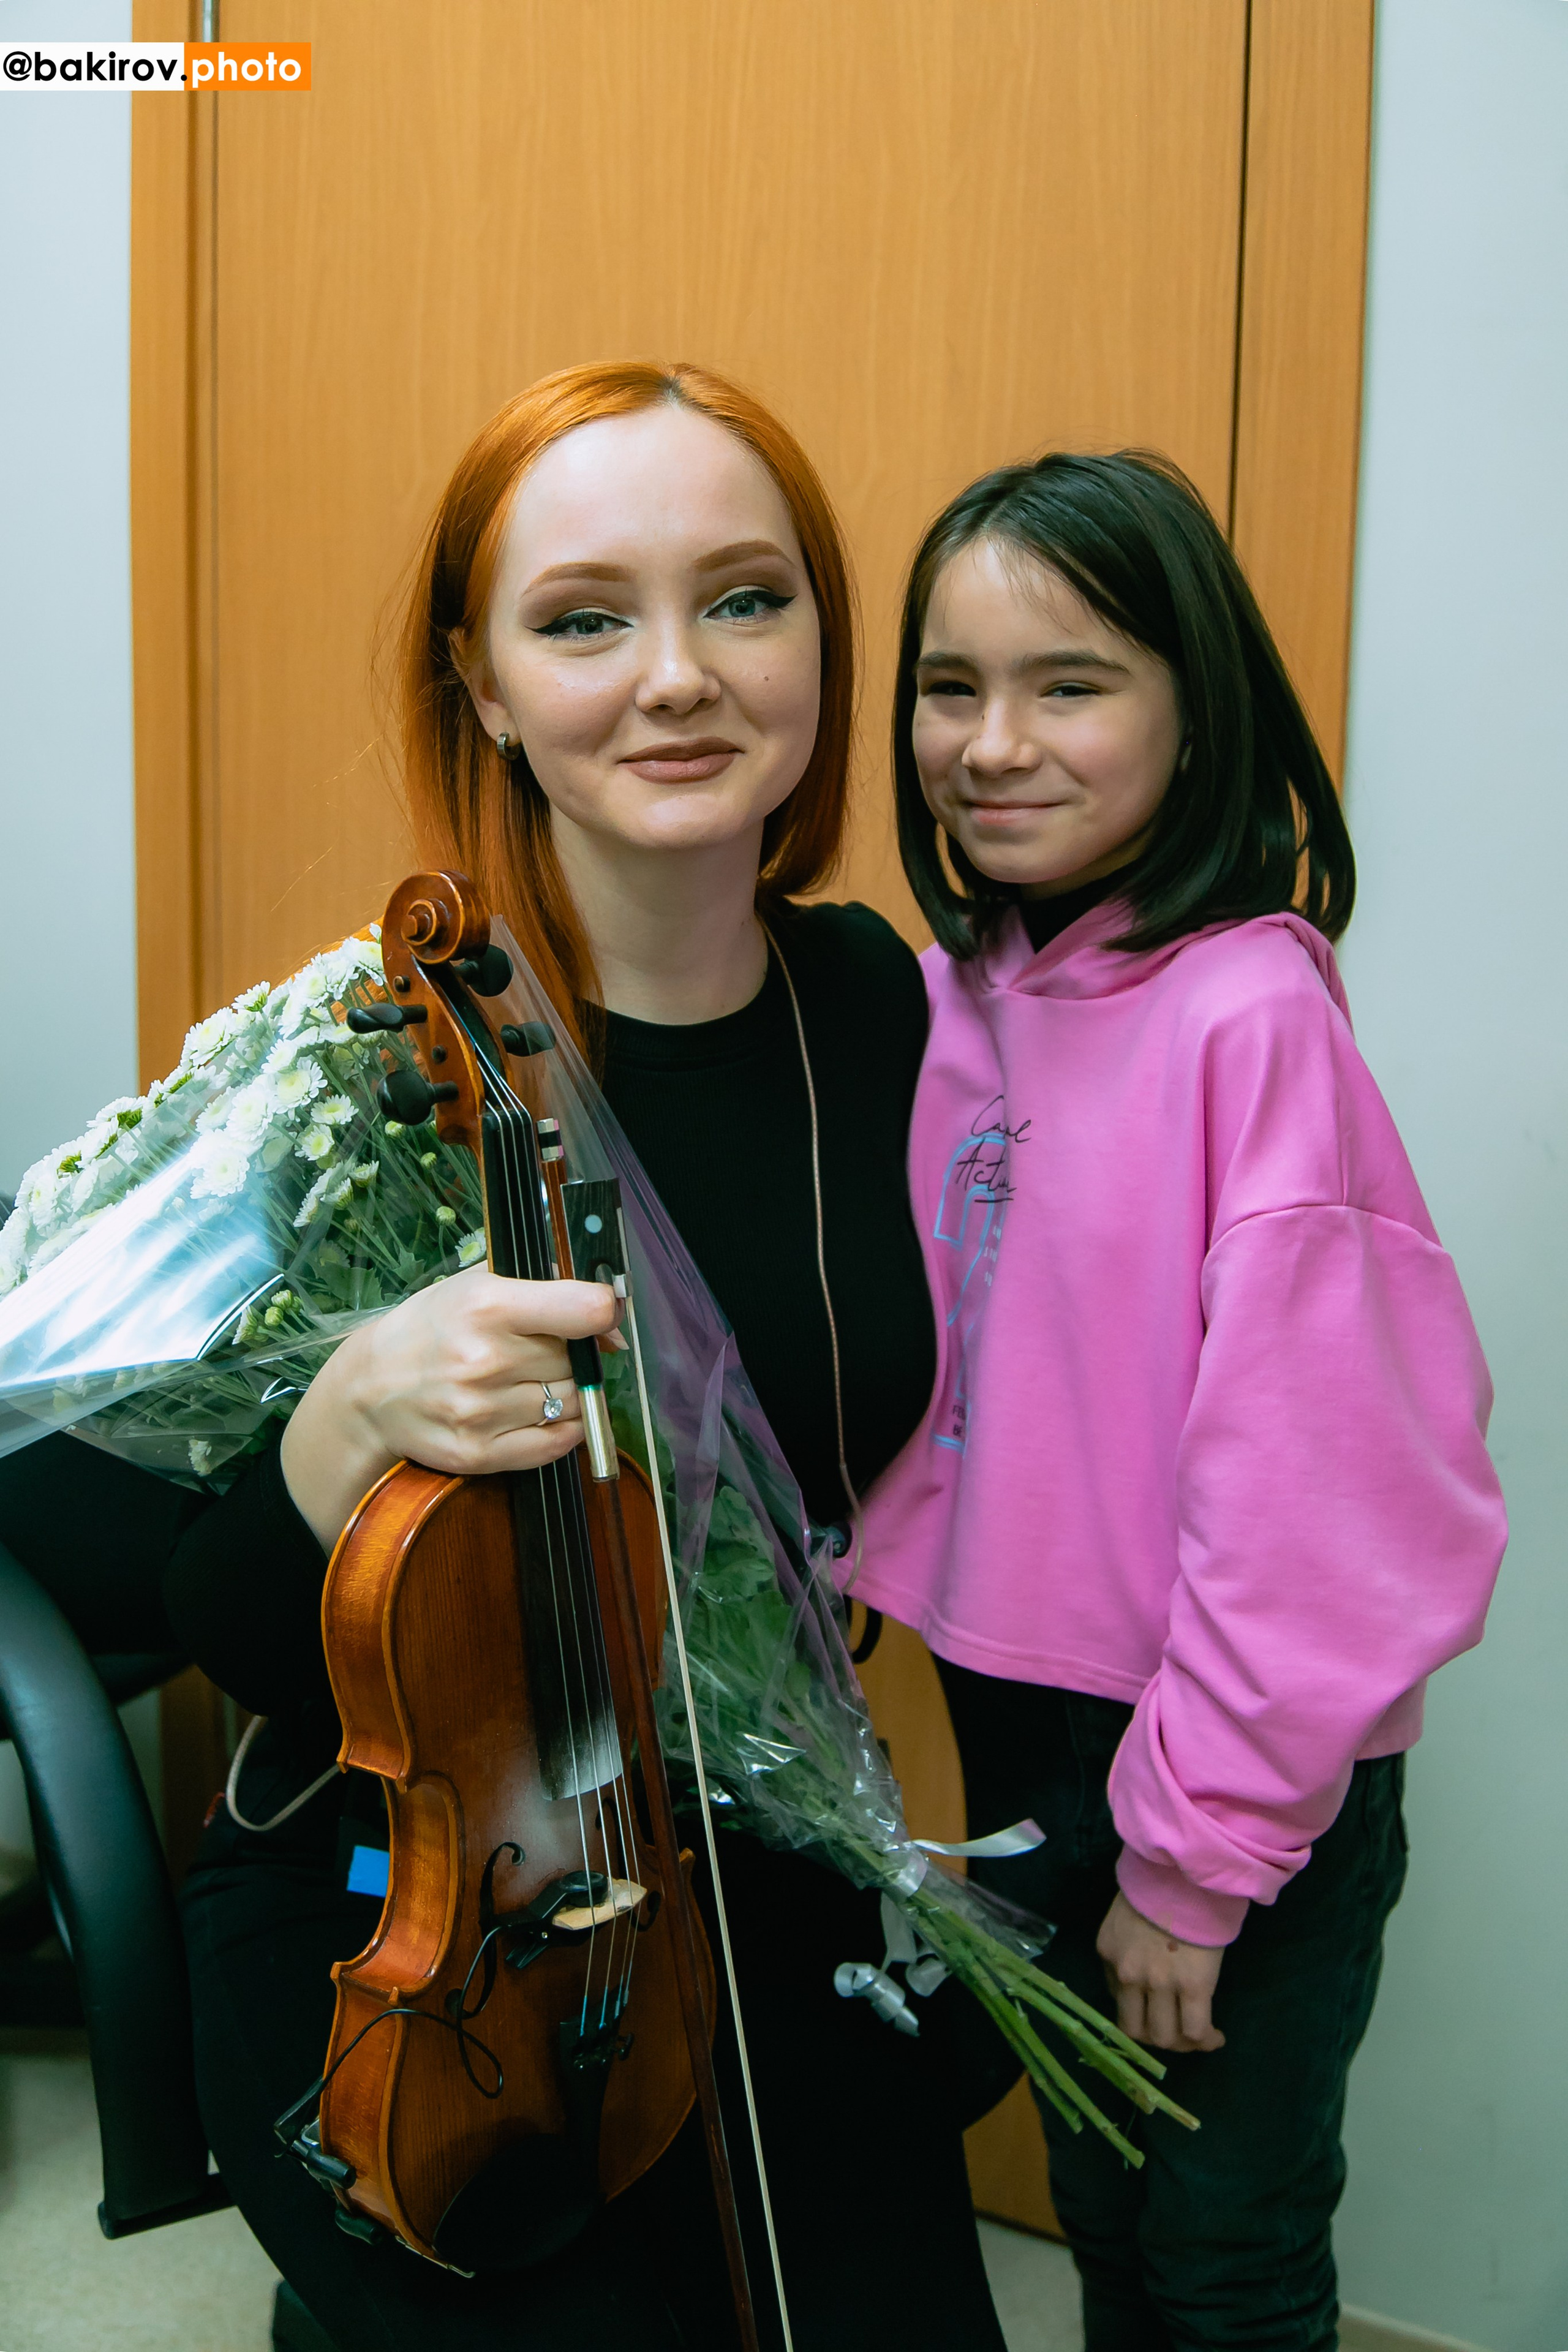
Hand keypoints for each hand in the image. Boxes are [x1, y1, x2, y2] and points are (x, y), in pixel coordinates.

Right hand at [279, 1266, 620, 1551]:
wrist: (370, 1388)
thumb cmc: (431, 1328)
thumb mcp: (477, 1285)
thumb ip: (544, 1288)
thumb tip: (611, 1319)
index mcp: (487, 1306)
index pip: (583, 1311)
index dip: (605, 1311)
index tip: (603, 1314)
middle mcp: (486, 1360)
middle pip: (578, 1361)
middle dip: (574, 1354)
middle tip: (544, 1350)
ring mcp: (482, 1412)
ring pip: (572, 1403)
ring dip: (565, 1392)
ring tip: (531, 1380)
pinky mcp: (479, 1453)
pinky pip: (554, 1445)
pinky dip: (561, 1429)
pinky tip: (540, 1412)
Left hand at [1095, 1891, 1226, 2053]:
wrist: (1186, 1870)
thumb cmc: (1159, 1887)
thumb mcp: (1124, 1918)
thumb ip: (1125, 1951)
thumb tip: (1139, 1983)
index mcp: (1108, 1953)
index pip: (1117, 2005)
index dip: (1140, 2016)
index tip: (1156, 2014)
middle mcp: (1128, 1974)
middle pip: (1137, 2032)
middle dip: (1158, 2040)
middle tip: (1177, 2033)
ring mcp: (1159, 1983)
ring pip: (1166, 2038)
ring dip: (1183, 2044)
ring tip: (1198, 2036)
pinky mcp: (1192, 1986)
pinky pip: (1195, 2030)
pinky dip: (1205, 2041)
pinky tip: (1215, 2037)